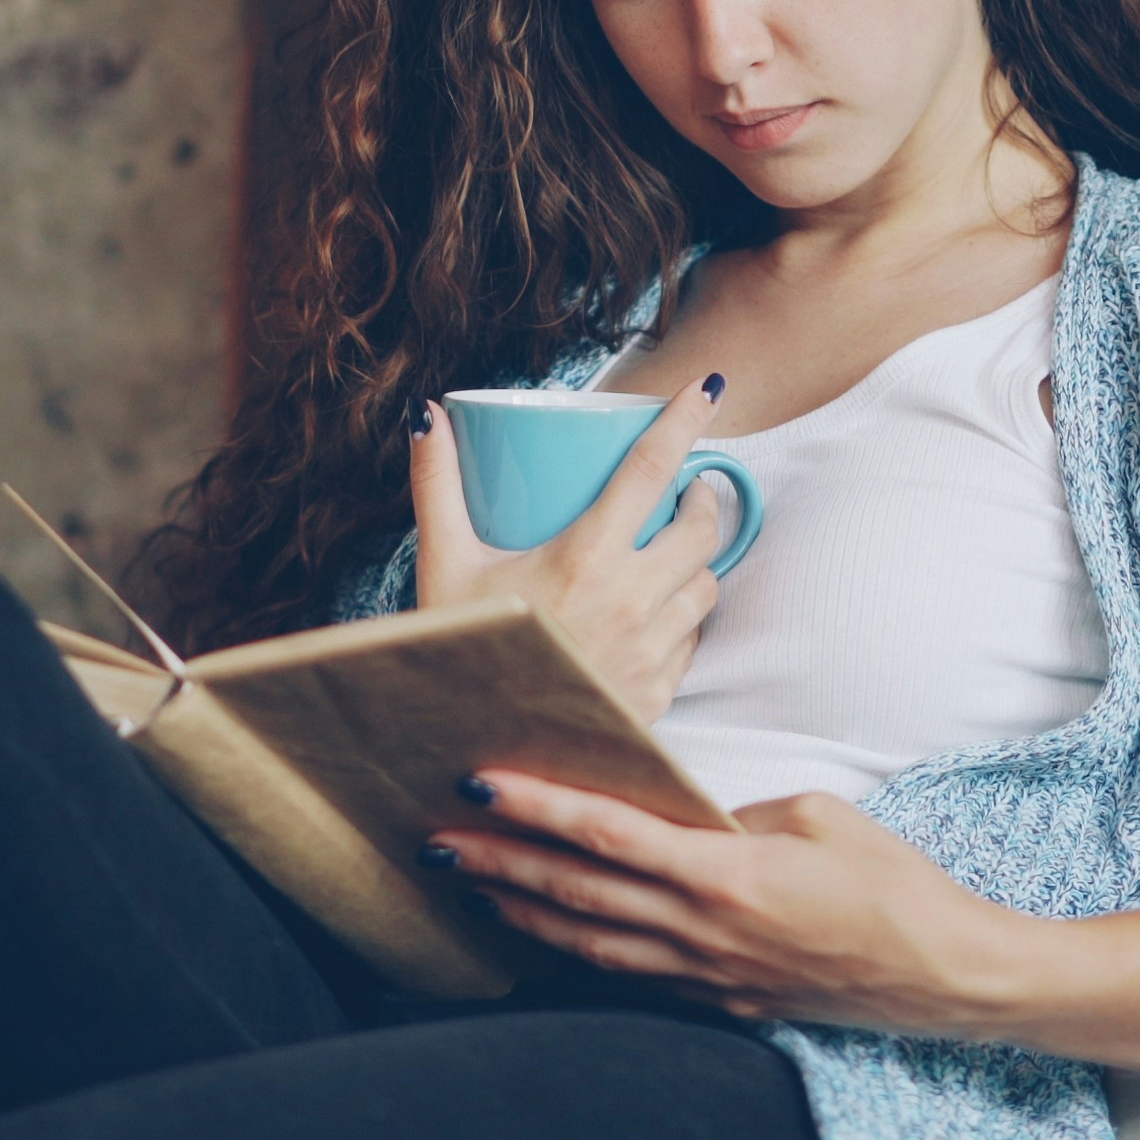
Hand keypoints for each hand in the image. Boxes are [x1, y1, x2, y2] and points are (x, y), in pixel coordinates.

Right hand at [408, 382, 733, 721]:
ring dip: (697, 561)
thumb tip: (429, 415)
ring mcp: (651, 652)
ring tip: (672, 549)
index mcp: (585, 558)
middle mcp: (631, 602)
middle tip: (685, 490)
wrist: (471, 750)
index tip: (710, 388)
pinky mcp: (657, 694)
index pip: (651, 469)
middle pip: (701, 529)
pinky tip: (659, 613)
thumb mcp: (443, 564)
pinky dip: (684, 618)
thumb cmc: (458, 653)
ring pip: (706, 586)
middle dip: (701, 499)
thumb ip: (437, 484)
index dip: (685, 420)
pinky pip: (692, 641)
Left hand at [430, 770, 1042, 1037]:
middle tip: (436, 836)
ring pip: (588, 942)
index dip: (540, 808)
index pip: (609, 833)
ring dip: (522, 911)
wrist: (945, 976)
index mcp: (727, 873)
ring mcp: (706, 975)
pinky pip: (630, 974)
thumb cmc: (894, 886)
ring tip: (468, 882)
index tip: (483, 783)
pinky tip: (542, 933)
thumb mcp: (822, 817)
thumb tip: (689, 815)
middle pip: (577, 892)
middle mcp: (702, 930)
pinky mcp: (720, 1002)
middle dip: (500, 861)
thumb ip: (742, 814)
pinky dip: (576, 951)